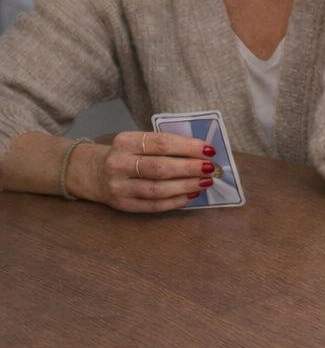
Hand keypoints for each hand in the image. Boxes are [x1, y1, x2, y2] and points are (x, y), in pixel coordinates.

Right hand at [74, 129, 215, 213]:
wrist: (91, 173)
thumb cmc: (125, 155)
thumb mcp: (136, 142)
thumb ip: (162, 146)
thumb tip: (201, 153)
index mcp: (124, 141)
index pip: (161, 143)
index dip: (187, 147)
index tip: (209, 149)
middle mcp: (119, 163)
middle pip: (160, 167)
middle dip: (190, 168)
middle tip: (210, 168)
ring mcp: (119, 187)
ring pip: (158, 189)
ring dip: (186, 186)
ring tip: (205, 182)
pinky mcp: (123, 205)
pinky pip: (154, 205)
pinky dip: (176, 201)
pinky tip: (191, 195)